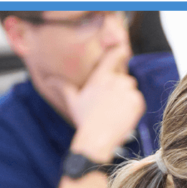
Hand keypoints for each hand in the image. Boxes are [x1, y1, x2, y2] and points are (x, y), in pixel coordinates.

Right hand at [52, 45, 146, 162]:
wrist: (97, 138)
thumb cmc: (84, 119)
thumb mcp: (72, 101)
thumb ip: (62, 86)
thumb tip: (48, 80)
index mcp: (100, 77)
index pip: (114, 57)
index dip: (120, 52)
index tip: (123, 50)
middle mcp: (115, 80)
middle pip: (124, 78)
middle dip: (120, 88)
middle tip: (112, 104)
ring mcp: (127, 90)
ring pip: (131, 89)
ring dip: (127, 97)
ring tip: (116, 111)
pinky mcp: (137, 102)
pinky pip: (138, 101)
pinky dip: (133, 108)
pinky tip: (123, 116)